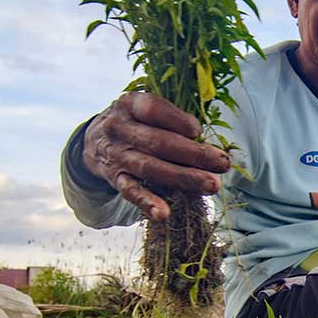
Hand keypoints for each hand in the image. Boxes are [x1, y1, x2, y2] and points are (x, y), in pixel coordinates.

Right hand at [82, 92, 230, 220]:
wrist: (94, 142)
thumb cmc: (136, 124)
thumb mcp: (145, 111)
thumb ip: (171, 121)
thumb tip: (206, 141)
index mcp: (130, 104)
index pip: (152, 109)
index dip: (176, 120)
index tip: (197, 131)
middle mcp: (120, 128)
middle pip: (158, 142)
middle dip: (194, 154)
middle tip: (223, 164)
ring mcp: (116, 155)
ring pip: (149, 168)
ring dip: (183, 178)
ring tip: (211, 185)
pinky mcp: (114, 179)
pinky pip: (131, 192)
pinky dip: (147, 203)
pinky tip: (164, 213)